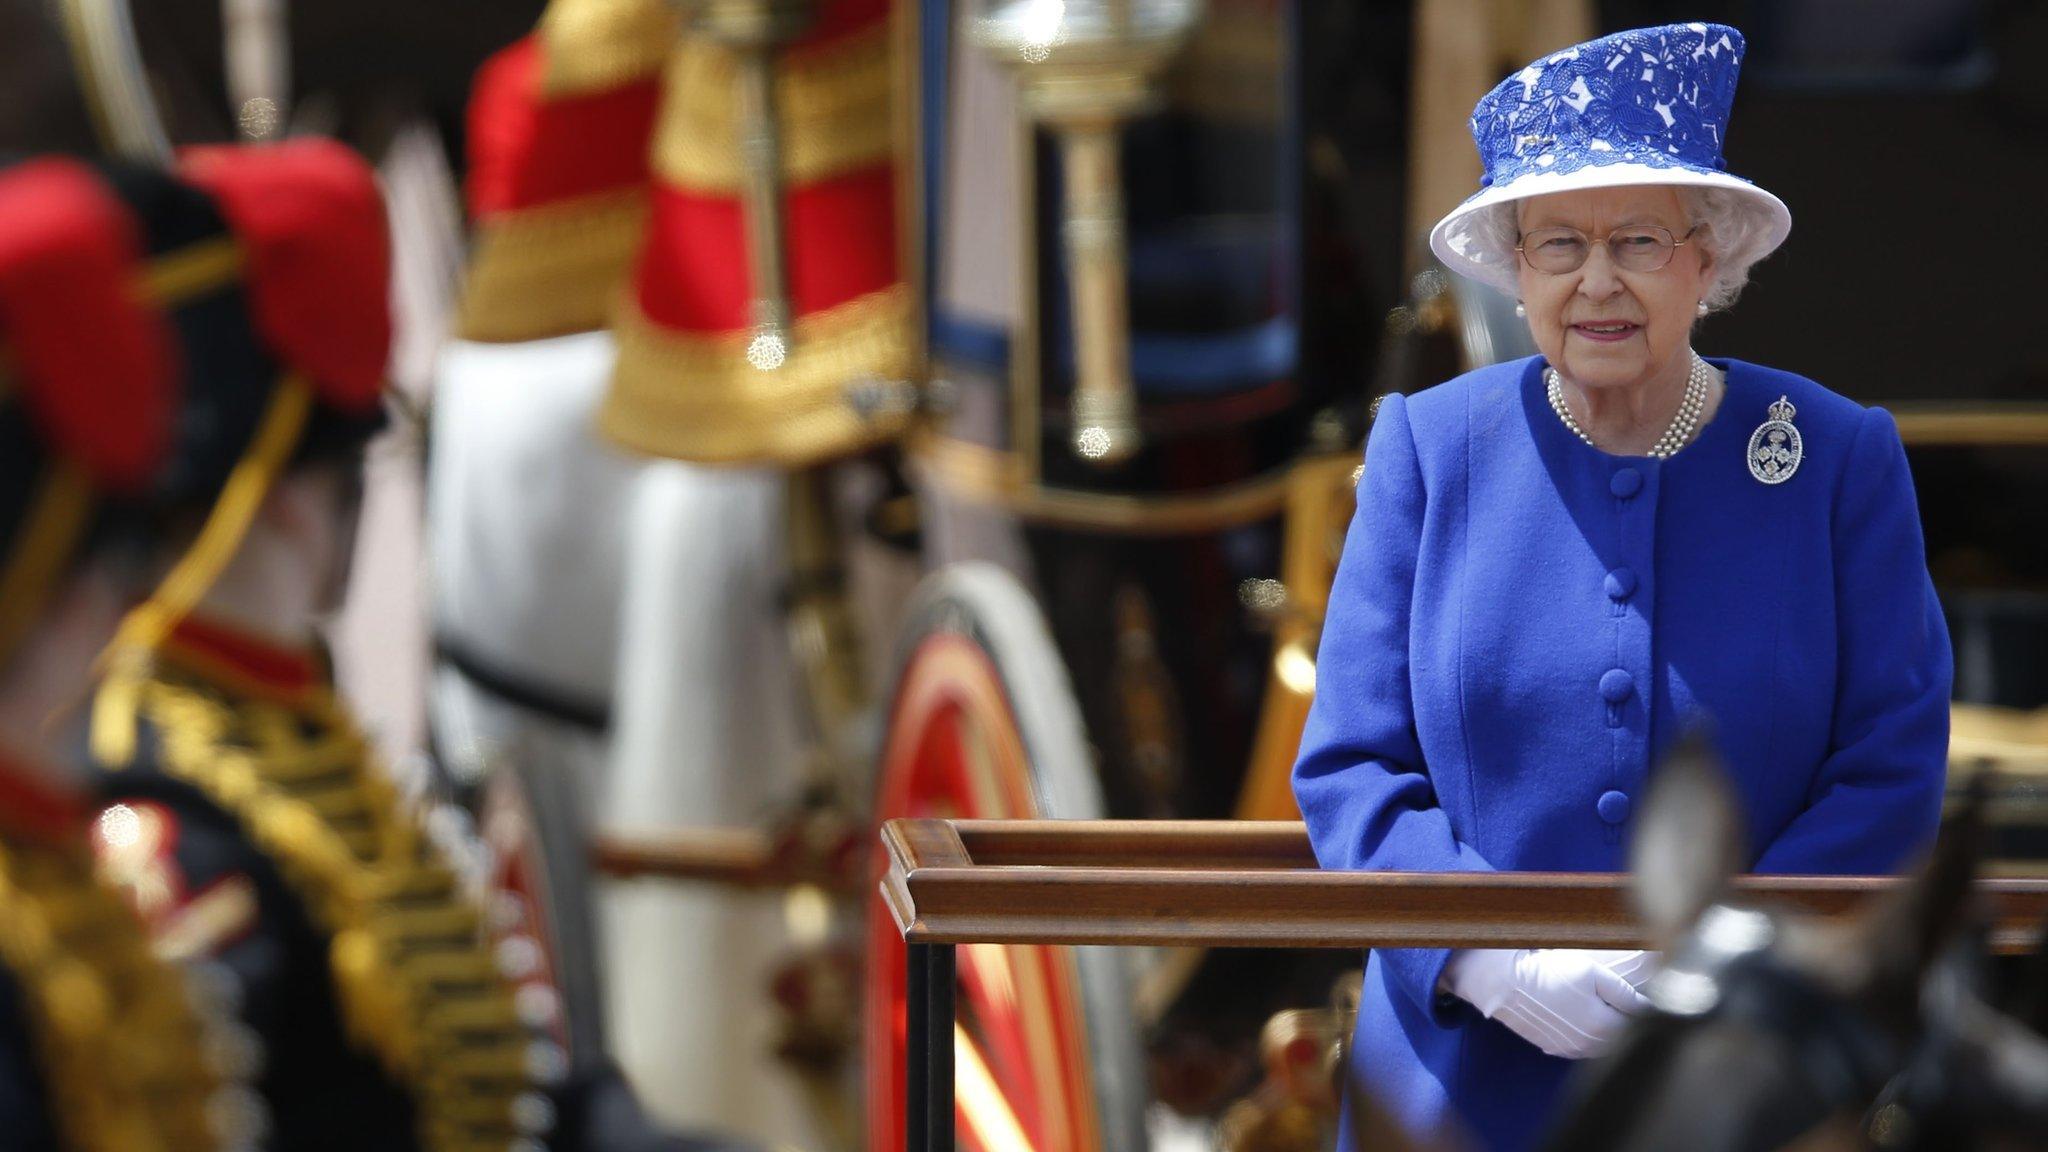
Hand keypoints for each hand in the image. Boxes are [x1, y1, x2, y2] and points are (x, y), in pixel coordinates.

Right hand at [1442, 949, 1655, 1058]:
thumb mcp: (1593, 974)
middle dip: (1628, 1022)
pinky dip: (1588, 1034)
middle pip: (1621, 1038)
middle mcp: (1589, 1045)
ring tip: (1603, 1006)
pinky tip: (1581, 1016)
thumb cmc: (1550, 972)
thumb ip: (1625, 994)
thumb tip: (1652, 1008)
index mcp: (1603, 1026)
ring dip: (1608, 1030)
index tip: (1649, 995)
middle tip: (1627, 999)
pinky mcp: (1556, 1048)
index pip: (1638, 1025)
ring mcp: (1571, 1049)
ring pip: (1602, 1045)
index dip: (1646, 1010)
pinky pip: (1582, 1046)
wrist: (1506, 984)